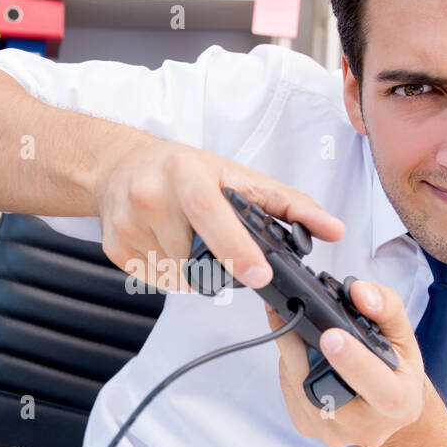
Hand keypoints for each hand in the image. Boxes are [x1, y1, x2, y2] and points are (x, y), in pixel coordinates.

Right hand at [94, 135, 344, 291]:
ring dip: (193, 269)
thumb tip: (333, 228)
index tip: (259, 275)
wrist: (120, 166)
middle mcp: (151, 196)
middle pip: (197, 257)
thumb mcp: (236, 176)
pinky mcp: (114, 248)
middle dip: (216, 261)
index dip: (237, 248)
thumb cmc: (184, 170)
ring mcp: (128, 224)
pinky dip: (170, 272)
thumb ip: (288, 205)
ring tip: (187, 237)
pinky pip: (157, 280)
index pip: (212, 215)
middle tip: (216, 240)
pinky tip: (166, 244)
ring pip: (178, 275)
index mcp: (186, 173)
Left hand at [266, 278, 425, 446]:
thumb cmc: (397, 370)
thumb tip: (358, 291)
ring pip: (299, 385)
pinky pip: (289, 392)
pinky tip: (301, 354)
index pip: (375, 383)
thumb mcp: (404, 336)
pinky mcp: (308, 429)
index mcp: (399, 403)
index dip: (351, 360)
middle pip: (323, 386)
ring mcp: (333, 433)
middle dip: (300, 347)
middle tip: (285, 311)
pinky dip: (289, 367)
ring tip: (297, 326)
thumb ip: (387, 307)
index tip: (330, 335)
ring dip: (292, 352)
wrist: (387, 407)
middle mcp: (366, 427)